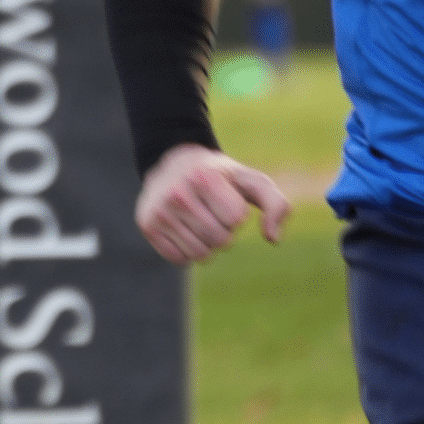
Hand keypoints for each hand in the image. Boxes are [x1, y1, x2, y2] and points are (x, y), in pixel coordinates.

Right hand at [135, 143, 289, 263]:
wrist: (173, 163)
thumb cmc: (220, 178)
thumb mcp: (251, 181)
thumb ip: (276, 205)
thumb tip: (272, 239)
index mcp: (203, 177)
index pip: (236, 219)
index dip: (236, 213)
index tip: (224, 197)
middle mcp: (177, 193)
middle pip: (220, 240)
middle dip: (224, 232)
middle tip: (212, 212)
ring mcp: (159, 210)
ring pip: (201, 254)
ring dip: (207, 244)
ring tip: (198, 220)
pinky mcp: (147, 225)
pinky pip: (180, 259)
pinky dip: (187, 251)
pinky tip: (182, 228)